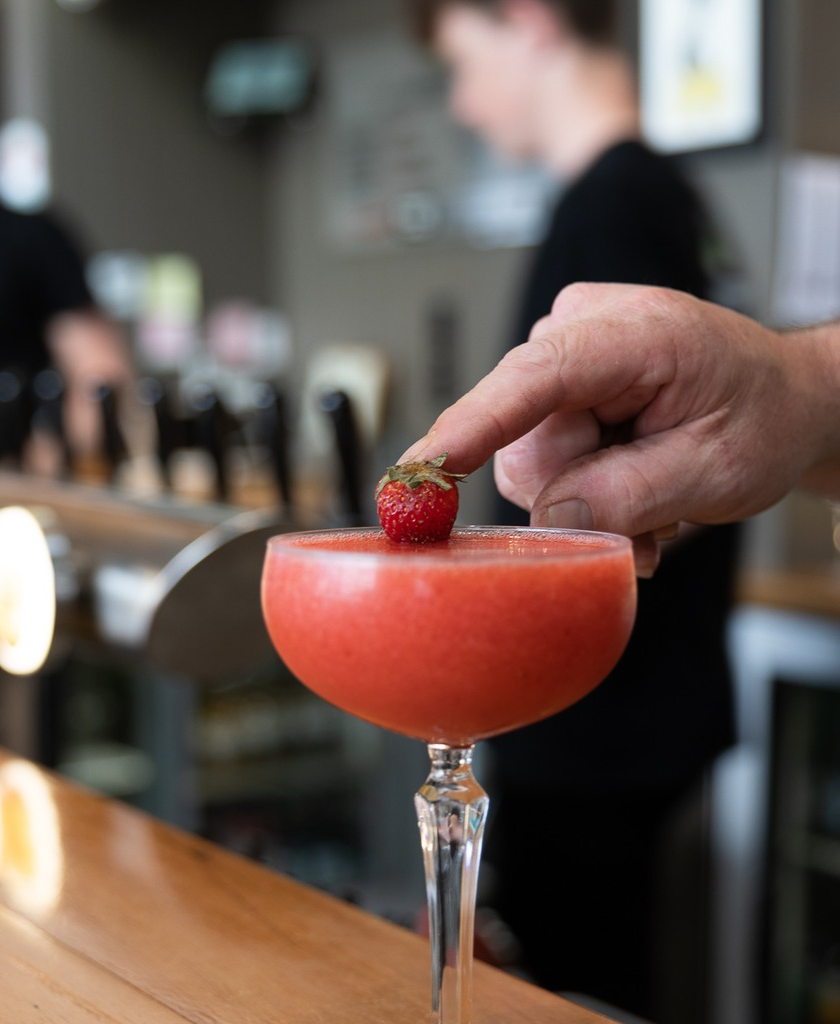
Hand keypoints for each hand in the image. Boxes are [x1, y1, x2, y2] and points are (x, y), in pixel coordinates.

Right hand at [401, 284, 839, 573]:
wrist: (780, 400)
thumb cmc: (761, 418)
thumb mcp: (718, 471)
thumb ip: (630, 494)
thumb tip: (551, 517)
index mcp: (636, 333)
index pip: (533, 380)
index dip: (471, 428)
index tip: (420, 472)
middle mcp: (581, 327)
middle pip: (522, 443)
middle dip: (572, 494)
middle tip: (643, 520)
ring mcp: (558, 350)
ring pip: (522, 460)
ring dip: (578, 497)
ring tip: (645, 500)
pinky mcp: (546, 380)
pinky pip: (530, 455)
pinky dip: (574, 486)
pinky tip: (623, 483)